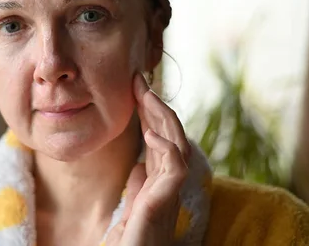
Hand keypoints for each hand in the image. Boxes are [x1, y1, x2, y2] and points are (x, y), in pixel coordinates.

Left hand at [106, 73, 189, 245]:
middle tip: (139, 80)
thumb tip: (140, 165)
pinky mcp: (163, 205)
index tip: (137, 89)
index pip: (160, 140)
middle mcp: (168, 186)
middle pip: (170, 136)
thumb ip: (138, 187)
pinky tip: (151, 135)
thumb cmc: (131, 244)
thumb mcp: (131, 209)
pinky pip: (176, 171)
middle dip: (156, 106)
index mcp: (160, 184)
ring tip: (146, 95)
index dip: (151, 114)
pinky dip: (167, 149)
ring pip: (177, 146)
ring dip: (162, 117)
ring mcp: (168, 194)